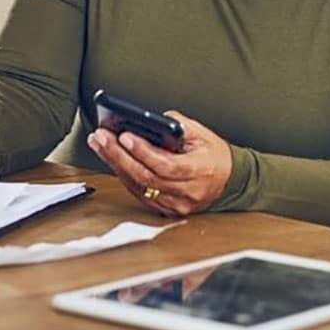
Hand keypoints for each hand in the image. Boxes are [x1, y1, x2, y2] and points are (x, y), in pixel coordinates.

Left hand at [86, 111, 230, 217]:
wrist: (230, 180)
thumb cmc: (215, 155)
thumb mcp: (202, 133)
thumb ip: (177, 125)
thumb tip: (149, 120)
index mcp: (199, 171)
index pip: (166, 165)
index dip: (142, 151)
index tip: (124, 136)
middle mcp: (187, 192)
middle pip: (146, 176)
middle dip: (119, 155)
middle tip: (101, 137)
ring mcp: (176, 204)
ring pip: (139, 186)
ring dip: (115, 164)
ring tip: (99, 144)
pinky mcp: (167, 209)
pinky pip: (140, 193)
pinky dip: (124, 175)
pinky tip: (111, 159)